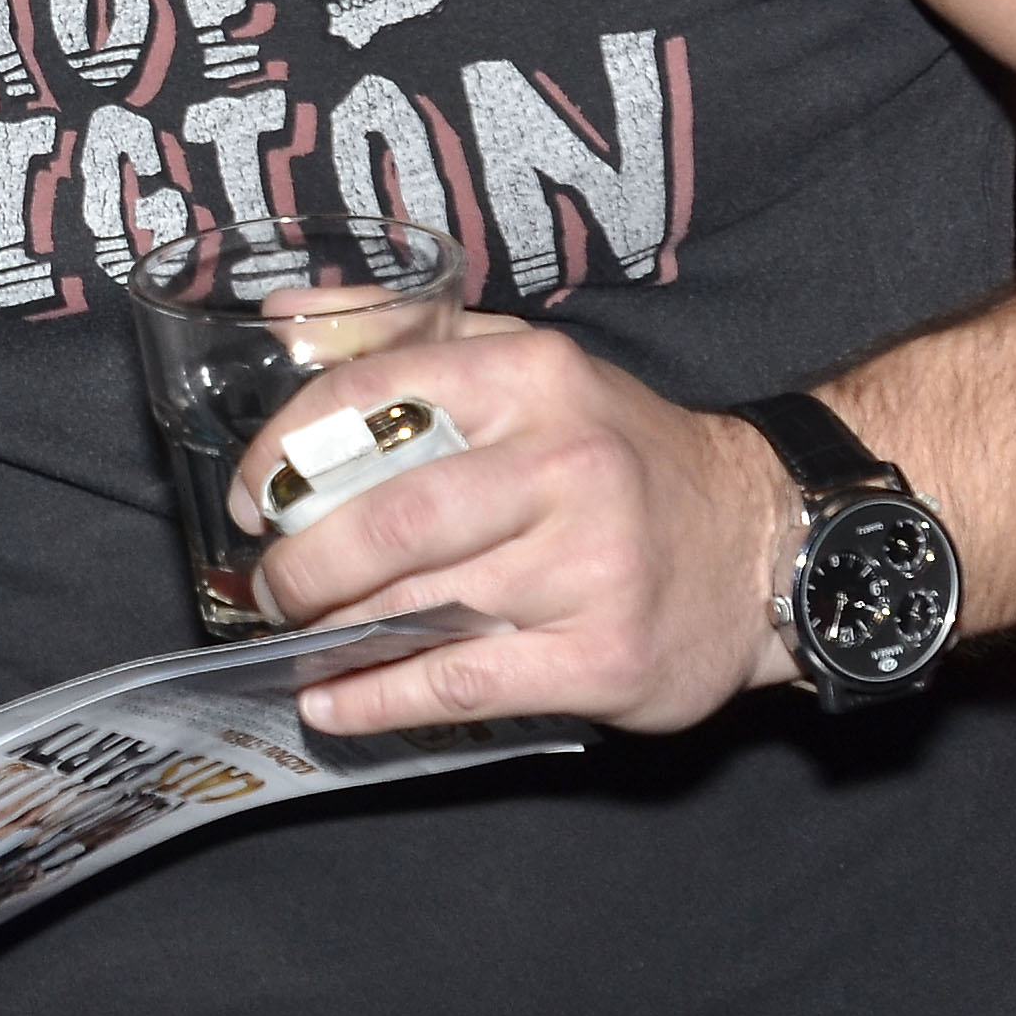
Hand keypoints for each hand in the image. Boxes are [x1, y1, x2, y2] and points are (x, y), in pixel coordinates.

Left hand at [229, 313, 792, 735]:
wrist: (764, 538)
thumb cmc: (617, 451)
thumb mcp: (526, 366)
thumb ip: (405, 338)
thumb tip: (285, 314)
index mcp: (533, 376)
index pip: (374, 397)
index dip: (286, 451)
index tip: (251, 496)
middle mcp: (564, 463)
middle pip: (387, 522)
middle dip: (301, 565)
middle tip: (269, 586)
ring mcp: (589, 566)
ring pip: (417, 607)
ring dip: (330, 633)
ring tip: (294, 637)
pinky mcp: (602, 657)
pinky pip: (459, 684)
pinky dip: (377, 699)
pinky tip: (329, 701)